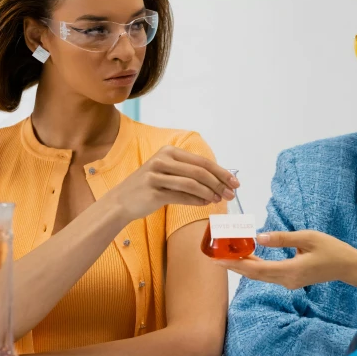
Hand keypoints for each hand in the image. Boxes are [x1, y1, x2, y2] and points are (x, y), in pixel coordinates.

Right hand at [107, 147, 238, 222]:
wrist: (121, 201)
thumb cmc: (149, 187)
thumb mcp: (168, 173)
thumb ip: (190, 173)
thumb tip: (219, 183)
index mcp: (169, 151)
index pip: (202, 161)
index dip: (221, 172)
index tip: (235, 182)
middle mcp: (162, 160)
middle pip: (199, 171)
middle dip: (219, 183)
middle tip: (230, 194)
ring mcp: (156, 175)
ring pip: (192, 184)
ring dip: (209, 193)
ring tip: (218, 200)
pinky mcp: (153, 191)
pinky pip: (181, 196)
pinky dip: (196, 201)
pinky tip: (205, 204)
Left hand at [215, 230, 356, 293]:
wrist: (348, 267)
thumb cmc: (331, 250)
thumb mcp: (308, 238)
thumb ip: (282, 238)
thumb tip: (259, 237)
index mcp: (290, 271)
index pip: (256, 269)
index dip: (236, 264)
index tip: (219, 259)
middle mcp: (286, 280)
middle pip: (254, 274)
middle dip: (234, 265)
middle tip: (214, 257)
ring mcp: (288, 281)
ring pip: (260, 275)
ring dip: (243, 265)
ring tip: (226, 255)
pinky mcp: (291, 279)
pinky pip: (268, 274)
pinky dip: (255, 266)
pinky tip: (246, 257)